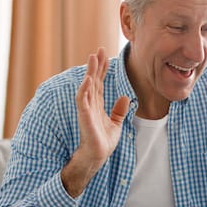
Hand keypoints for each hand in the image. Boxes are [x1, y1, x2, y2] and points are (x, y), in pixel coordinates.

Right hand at [61, 47, 129, 196]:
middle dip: (96, 65)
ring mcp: (86, 110)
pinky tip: (89, 79)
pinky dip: (85, 89)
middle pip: (93, 81)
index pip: (99, 83)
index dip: (102, 69)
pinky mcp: (84, 117)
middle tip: (99, 50)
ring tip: (93, 58)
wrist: (98, 156)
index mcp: (97, 104)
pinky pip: (83, 100)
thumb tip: (124, 97)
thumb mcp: (116, 123)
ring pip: (87, 87)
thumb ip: (119, 110)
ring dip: (90, 72)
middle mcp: (91, 104)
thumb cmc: (103, 142)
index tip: (105, 55)